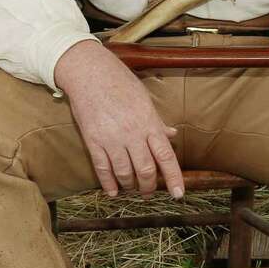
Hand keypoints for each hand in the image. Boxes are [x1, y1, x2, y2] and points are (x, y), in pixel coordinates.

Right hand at [54, 39, 183, 198]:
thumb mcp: (145, 100)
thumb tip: (172, 134)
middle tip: (149, 192)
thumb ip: (157, 122)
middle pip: (145, 170)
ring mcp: (112, 138)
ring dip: (130, 186)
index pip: (166, 156)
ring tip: (132, 189)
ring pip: (125, 173)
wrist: (89, 73)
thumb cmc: (120, 83)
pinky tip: (113, 191)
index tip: (179, 194)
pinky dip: (109, 183)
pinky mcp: (93, 141)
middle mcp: (132, 133)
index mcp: (149, 122)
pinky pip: (102, 169)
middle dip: (149, 186)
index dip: (174, 177)